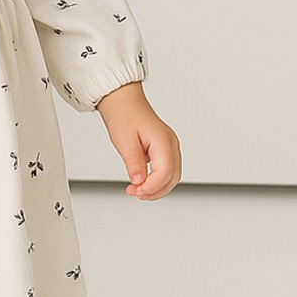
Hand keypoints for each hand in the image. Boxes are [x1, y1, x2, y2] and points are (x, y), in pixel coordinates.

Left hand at [94, 82, 180, 199]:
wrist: (124, 103)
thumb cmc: (124, 116)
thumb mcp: (124, 141)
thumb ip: (134, 163)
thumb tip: (138, 181)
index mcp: (163, 141)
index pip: (165, 172)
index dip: (151, 187)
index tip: (136, 191)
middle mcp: (171, 144)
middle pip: (172, 177)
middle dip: (155, 191)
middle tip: (135, 193)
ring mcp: (170, 146)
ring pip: (172, 176)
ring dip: (157, 188)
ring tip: (137, 191)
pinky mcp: (165, 149)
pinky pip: (167, 170)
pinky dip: (157, 181)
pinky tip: (144, 184)